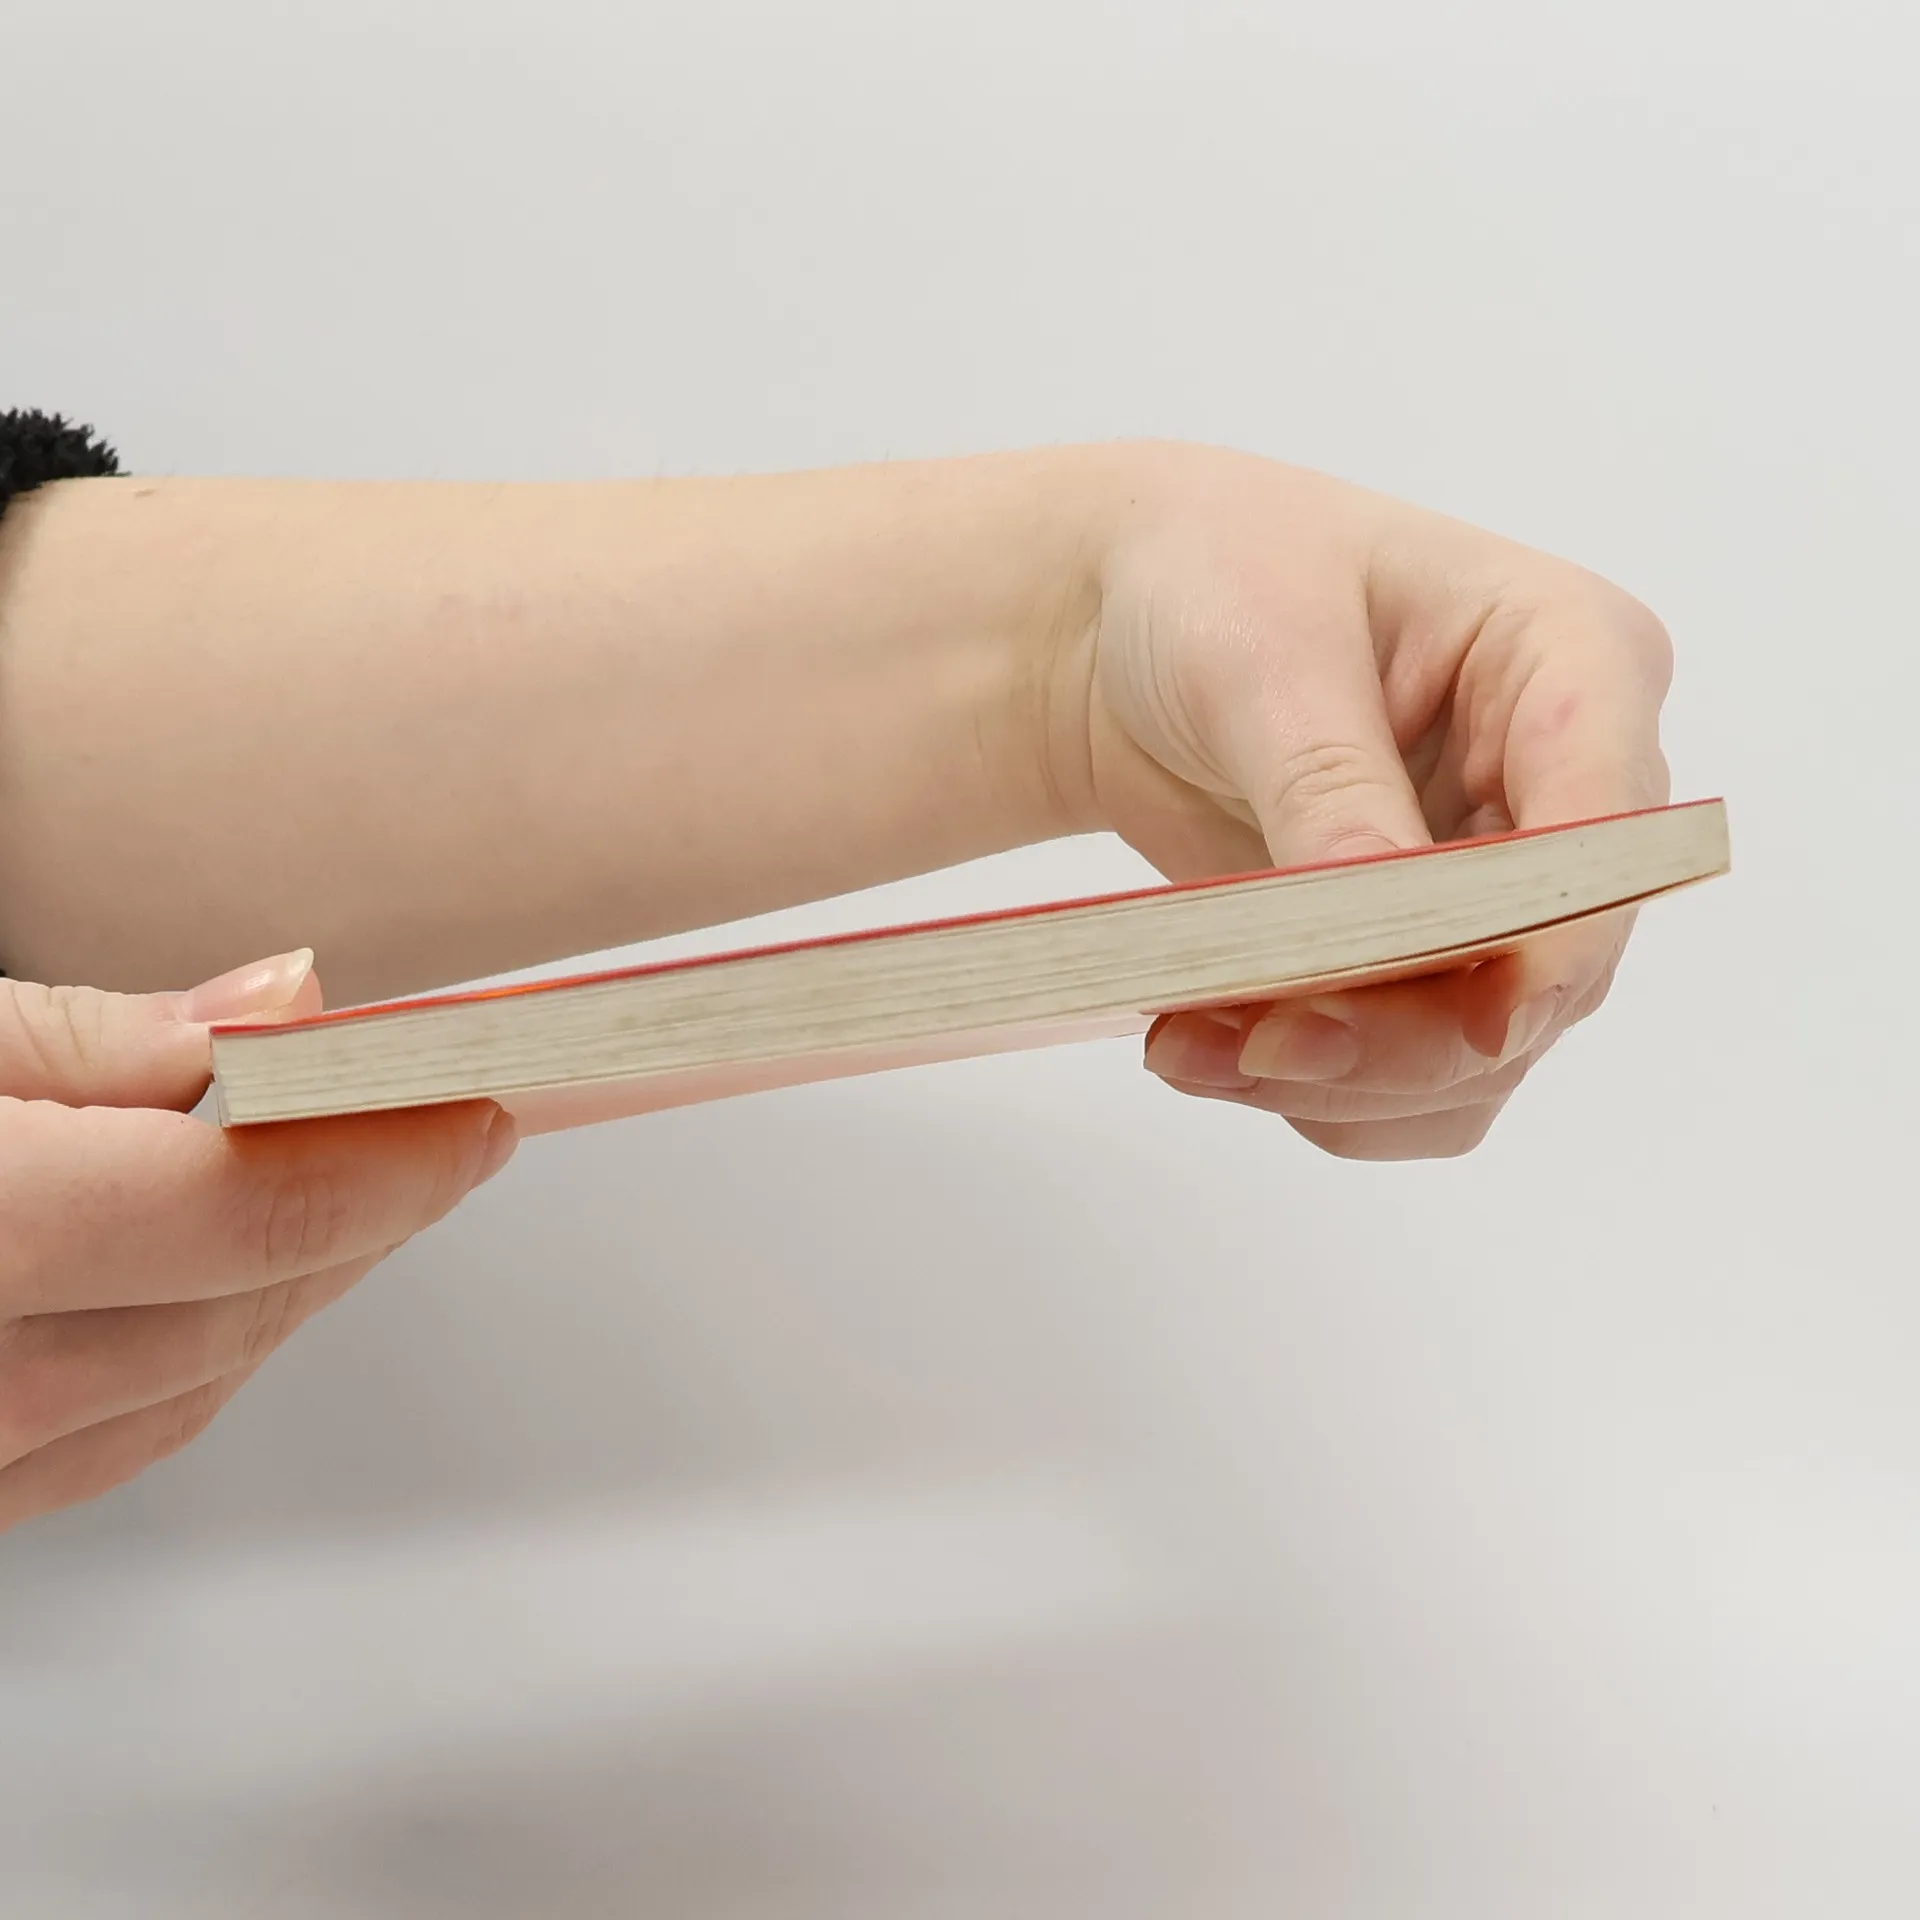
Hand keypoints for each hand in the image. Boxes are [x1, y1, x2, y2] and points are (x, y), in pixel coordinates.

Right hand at [0, 951, 515, 1531]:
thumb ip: (94, 1041)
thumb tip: (280, 1007)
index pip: (249, 1213)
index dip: (393, 1157)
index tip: (479, 1104)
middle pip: (240, 1305)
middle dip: (369, 1208)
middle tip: (456, 1126)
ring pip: (194, 1386)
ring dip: (302, 1279)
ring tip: (375, 1182)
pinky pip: (117, 1437)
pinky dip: (206, 1348)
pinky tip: (246, 1276)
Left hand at [1054, 445, 1672, 1159]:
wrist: (1123, 630)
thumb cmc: (1213, 579)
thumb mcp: (1262, 657)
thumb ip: (1330, 790)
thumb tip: (1384, 924)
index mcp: (1571, 661)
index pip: (1611, 827)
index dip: (1557, 940)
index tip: (1477, 1024)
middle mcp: (1561, 791)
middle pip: (1548, 975)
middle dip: (1406, 1038)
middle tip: (1258, 1047)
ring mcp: (1499, 892)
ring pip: (1479, 1056)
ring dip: (1341, 1082)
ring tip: (1192, 1047)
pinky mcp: (1423, 963)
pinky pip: (1408, 1081)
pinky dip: (1315, 1091)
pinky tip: (1212, 1050)